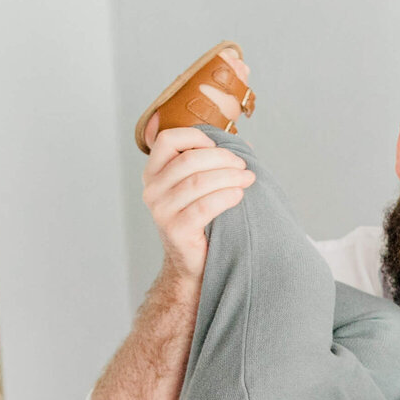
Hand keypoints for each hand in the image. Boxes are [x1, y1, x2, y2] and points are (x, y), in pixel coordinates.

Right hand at [142, 127, 255, 278]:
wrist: (193, 262)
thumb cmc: (200, 220)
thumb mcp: (198, 187)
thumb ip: (212, 163)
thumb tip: (247, 145)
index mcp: (154, 173)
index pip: (168, 139)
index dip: (196, 137)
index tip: (218, 147)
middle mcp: (152, 189)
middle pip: (189, 159)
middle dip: (222, 159)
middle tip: (243, 166)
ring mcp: (161, 210)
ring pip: (197, 181)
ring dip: (229, 176)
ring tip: (248, 179)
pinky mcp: (175, 230)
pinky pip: (204, 206)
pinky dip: (225, 197)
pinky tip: (239, 195)